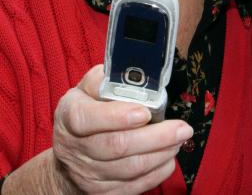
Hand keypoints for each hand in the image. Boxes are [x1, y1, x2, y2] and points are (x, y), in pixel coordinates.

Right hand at [53, 65, 190, 193]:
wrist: (69, 159)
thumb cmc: (85, 114)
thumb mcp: (86, 90)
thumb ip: (106, 78)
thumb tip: (134, 68)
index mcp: (69, 116)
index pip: (87, 118)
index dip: (117, 116)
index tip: (144, 112)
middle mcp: (75, 148)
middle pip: (117, 146)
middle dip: (155, 137)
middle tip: (182, 128)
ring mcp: (88, 174)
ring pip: (130, 169)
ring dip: (161, 153)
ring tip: (179, 139)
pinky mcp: (103, 193)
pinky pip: (136, 185)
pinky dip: (157, 171)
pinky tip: (168, 156)